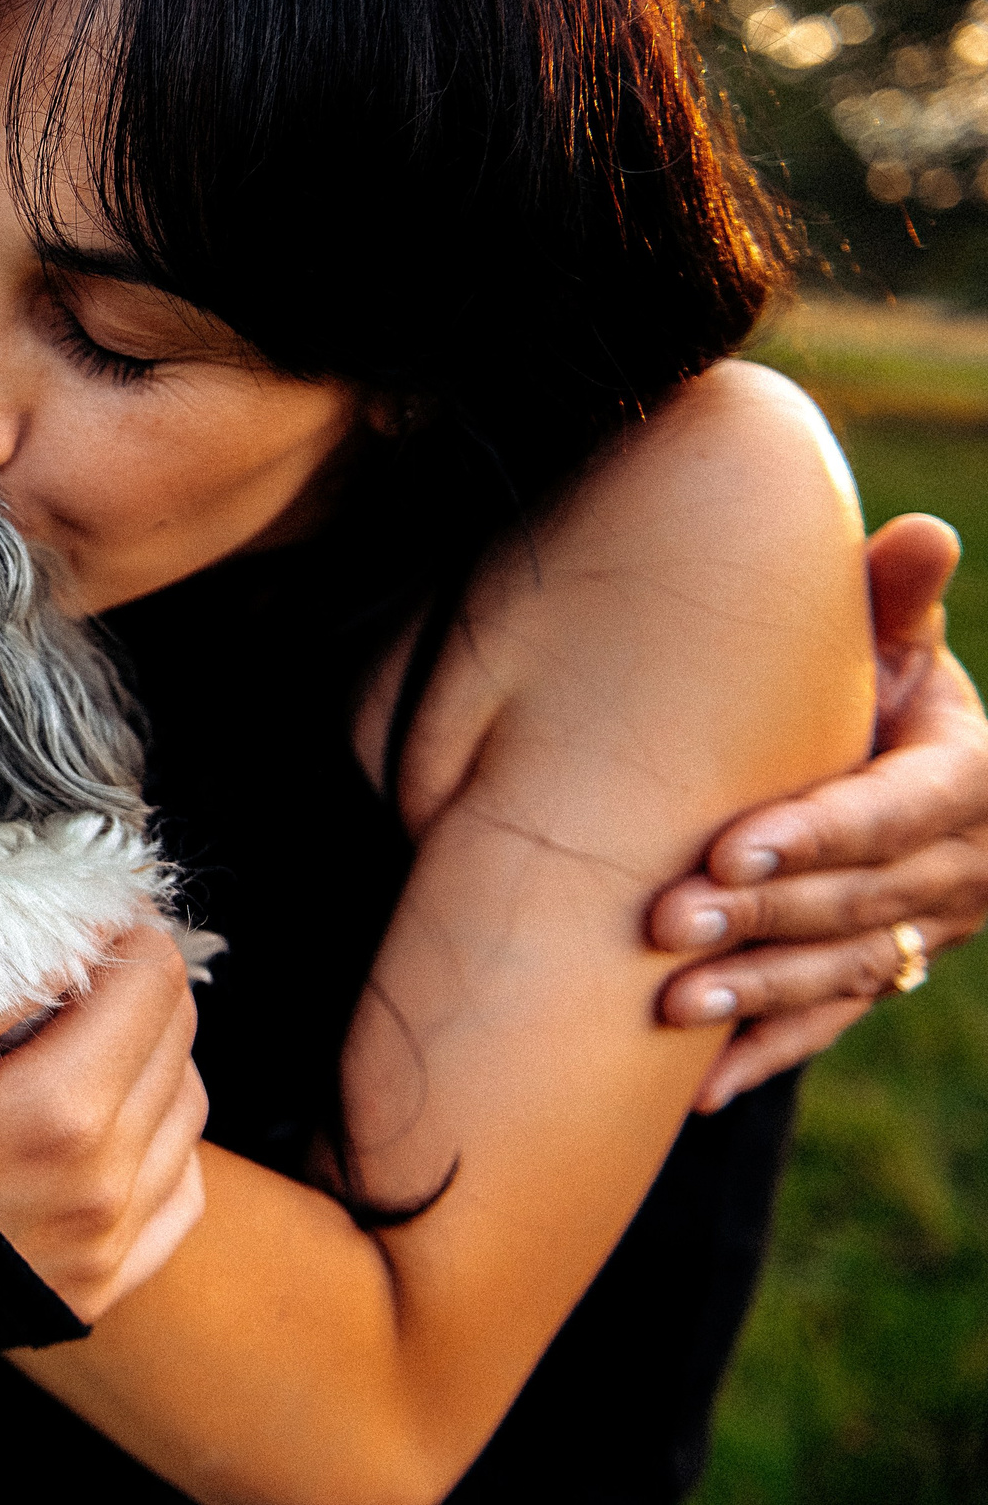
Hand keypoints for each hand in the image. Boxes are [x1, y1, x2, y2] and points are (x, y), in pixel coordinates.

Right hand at [0, 925, 207, 1325]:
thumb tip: (67, 917)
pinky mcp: (103, 1284)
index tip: (94, 918)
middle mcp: (100, 1186)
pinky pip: (179, 1189)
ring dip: (151, 1060)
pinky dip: (156, 1143)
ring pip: (187, 1109)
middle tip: (87, 969)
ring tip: (88, 1045)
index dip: (125, 933)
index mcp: (56, 1116)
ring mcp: (107, 1243)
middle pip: (177, 1036)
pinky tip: (102, 1125)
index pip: (150, 982)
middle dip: (139, 988)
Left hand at [653, 514, 987, 1110]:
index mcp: (965, 780)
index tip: (728, 848)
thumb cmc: (879, 684)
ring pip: (843, 973)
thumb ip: (897, 605)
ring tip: (671, 1003)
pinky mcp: (882, 976)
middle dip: (762, 917)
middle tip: (664, 921)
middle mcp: (957, 868)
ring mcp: (923, 933)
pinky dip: (765, 1053)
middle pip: (857, 900)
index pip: (892, 813)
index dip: (816, 834)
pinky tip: (700, 1087)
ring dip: (758, 992)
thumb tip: (922, 534)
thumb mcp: (899, 645)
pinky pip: (829, 1025)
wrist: (900, 762)